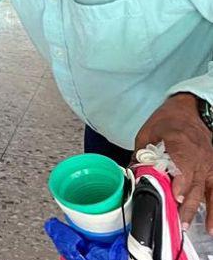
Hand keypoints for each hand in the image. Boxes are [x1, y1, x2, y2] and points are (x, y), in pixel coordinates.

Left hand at [135, 93, 212, 231]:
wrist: (189, 111)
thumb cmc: (166, 121)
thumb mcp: (147, 133)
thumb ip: (142, 155)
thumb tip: (133, 175)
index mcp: (181, 143)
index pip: (183, 167)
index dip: (179, 183)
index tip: (173, 197)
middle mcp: (198, 157)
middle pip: (193, 184)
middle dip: (184, 204)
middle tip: (174, 221)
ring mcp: (208, 165)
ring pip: (204, 192)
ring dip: (195, 210)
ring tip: (185, 226)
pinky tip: (211, 227)